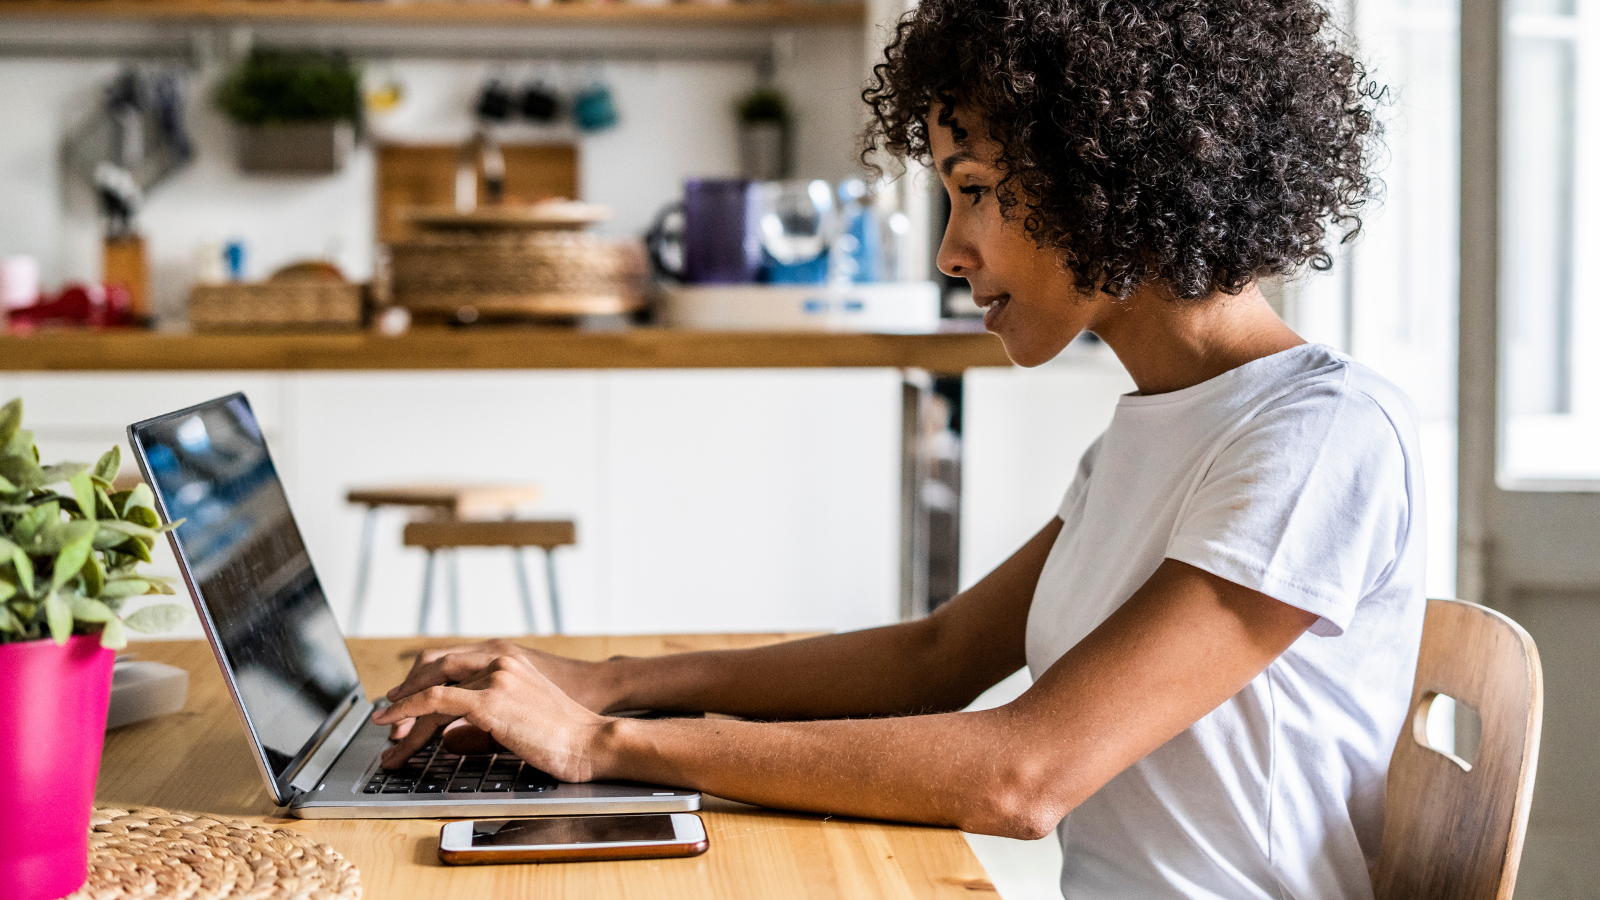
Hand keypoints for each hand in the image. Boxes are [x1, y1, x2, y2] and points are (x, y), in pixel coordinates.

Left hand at [372, 653, 609, 782]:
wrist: (591, 740)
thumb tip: (450, 735)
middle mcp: (498, 659)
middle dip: (406, 692)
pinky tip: (396, 728)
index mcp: (507, 657)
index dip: (421, 679)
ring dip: (402, 713)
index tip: (404, 701)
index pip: (450, 659)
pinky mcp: (490, 700)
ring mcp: (495, 676)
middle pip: (434, 665)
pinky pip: (436, 701)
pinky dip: (409, 712)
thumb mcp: (520, 714)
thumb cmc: (563, 734)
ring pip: (432, 687)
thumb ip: (485, 714)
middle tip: (388, 718)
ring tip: (386, 736)